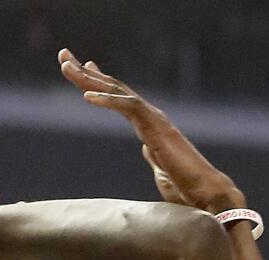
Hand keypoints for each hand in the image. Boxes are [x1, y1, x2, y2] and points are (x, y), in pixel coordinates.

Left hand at [59, 50, 245, 214]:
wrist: (205, 194)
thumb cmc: (186, 187)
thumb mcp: (161, 168)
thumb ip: (153, 154)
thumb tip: (147, 148)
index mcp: (149, 125)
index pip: (121, 98)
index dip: (100, 83)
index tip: (84, 68)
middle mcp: (152, 117)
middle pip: (115, 88)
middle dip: (87, 72)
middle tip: (63, 56)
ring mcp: (154, 120)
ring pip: (118, 91)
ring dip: (90, 79)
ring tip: (67, 68)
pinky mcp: (156, 128)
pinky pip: (129, 107)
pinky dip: (108, 100)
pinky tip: (86, 97)